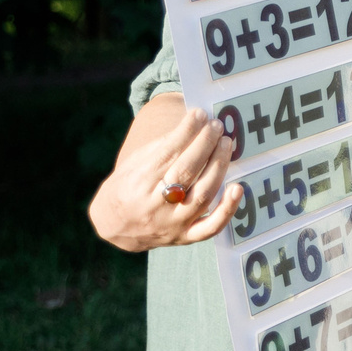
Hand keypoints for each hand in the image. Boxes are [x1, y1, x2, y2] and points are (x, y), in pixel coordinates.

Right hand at [88, 99, 242, 251]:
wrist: (114, 226)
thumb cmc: (127, 186)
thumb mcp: (134, 163)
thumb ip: (161, 147)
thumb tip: (193, 125)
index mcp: (138, 182)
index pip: (168, 153)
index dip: (187, 131)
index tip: (200, 114)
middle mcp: (155, 205)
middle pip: (186, 171)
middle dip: (205, 144)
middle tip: (216, 126)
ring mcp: (172, 223)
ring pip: (202, 195)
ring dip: (218, 166)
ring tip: (226, 143)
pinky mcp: (185, 237)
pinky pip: (210, 227)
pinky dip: (227, 209)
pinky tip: (237, 188)